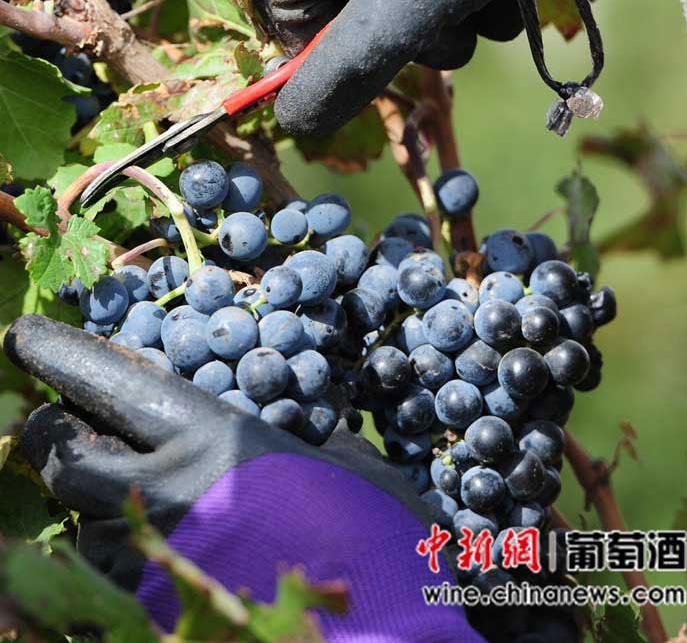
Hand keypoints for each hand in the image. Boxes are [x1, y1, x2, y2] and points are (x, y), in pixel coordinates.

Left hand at [4, 315, 482, 640]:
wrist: (385, 637)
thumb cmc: (376, 535)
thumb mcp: (346, 462)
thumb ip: (301, 435)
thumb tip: (297, 422)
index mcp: (215, 440)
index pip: (111, 386)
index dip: (61, 358)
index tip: (23, 338)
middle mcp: (169, 496)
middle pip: (66, 461)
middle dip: (52, 436)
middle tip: (60, 421)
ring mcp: (154, 565)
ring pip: (83, 522)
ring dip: (91, 499)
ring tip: (121, 487)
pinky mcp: (152, 618)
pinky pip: (108, 576)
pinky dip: (115, 549)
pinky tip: (147, 544)